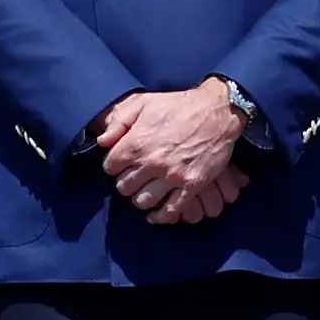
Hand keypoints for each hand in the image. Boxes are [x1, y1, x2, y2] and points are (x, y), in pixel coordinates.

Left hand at [92, 78, 251, 227]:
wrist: (216, 111)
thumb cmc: (179, 105)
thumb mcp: (144, 103)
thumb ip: (119, 121)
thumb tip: (102, 141)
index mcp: (136, 143)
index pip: (110, 167)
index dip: (114, 166)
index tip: (121, 164)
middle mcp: (151, 162)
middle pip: (124, 187)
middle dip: (126, 183)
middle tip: (134, 177)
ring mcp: (172, 176)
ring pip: (143, 201)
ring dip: (141, 198)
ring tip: (145, 191)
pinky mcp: (191, 185)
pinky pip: (170, 210)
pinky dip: (161, 216)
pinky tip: (156, 214)